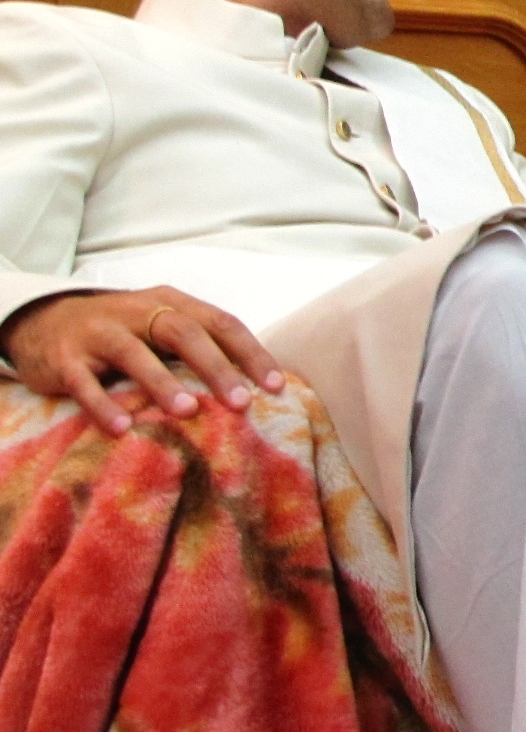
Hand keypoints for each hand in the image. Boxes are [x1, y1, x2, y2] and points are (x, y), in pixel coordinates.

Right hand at [1, 287, 285, 435]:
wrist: (43, 321)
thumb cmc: (123, 333)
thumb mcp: (162, 329)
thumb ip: (199, 348)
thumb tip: (254, 388)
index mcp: (172, 303)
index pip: (221, 322)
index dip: (251, 353)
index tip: (276, 387)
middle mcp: (138, 311)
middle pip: (184, 332)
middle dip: (216, 368)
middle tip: (241, 403)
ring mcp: (99, 332)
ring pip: (133, 353)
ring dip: (162, 383)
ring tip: (188, 413)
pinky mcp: (65, 358)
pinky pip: (83, 381)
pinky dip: (102, 405)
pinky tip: (121, 428)